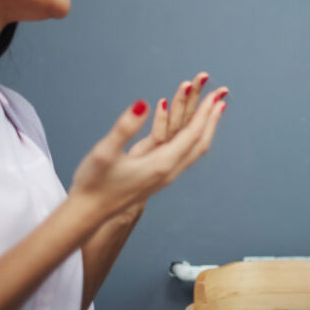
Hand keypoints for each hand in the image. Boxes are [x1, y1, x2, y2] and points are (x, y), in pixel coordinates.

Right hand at [68, 77, 227, 223]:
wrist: (88, 214)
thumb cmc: (94, 183)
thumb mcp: (105, 152)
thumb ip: (125, 128)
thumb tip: (143, 104)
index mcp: (161, 164)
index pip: (192, 135)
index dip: (205, 113)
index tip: (215, 94)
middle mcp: (169, 171)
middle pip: (200, 142)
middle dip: (211, 118)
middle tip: (221, 96)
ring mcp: (166, 176)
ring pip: (194, 149)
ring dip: (205, 127)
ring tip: (212, 110)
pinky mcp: (159, 177)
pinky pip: (184, 154)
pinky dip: (192, 136)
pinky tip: (187, 128)